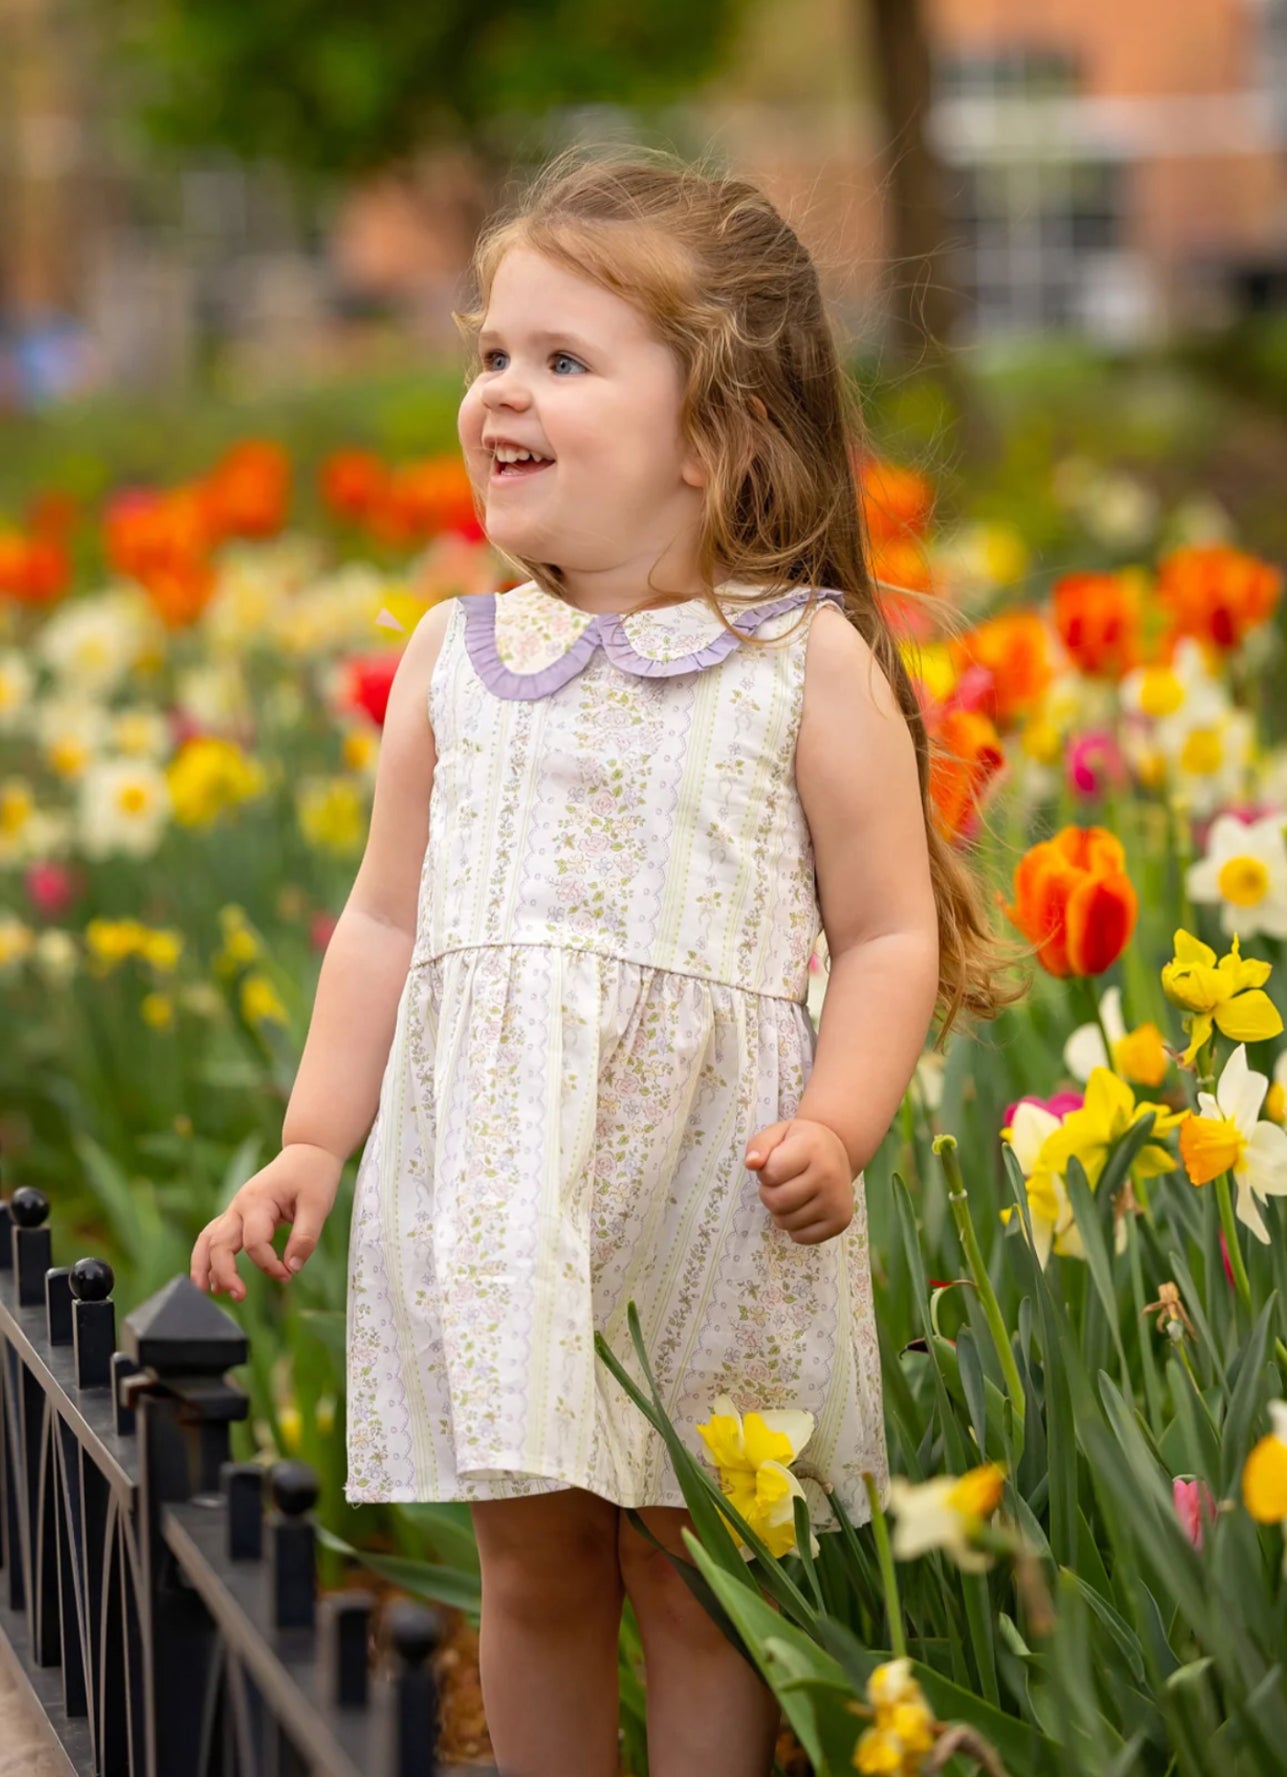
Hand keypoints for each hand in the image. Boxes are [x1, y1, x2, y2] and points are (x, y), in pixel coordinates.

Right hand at [190, 1143, 342, 1300]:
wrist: (308, 1152)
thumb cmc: (314, 1176)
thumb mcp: (318, 1205)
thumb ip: (305, 1237)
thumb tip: (292, 1268)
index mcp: (258, 1201)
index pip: (255, 1242)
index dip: (269, 1264)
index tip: (288, 1275)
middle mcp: (240, 1205)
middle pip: (218, 1243)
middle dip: (224, 1272)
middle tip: (239, 1296)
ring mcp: (236, 1209)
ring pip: (208, 1239)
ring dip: (204, 1266)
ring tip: (205, 1292)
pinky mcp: (239, 1214)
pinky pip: (216, 1236)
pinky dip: (210, 1257)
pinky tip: (214, 1279)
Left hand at [744, 1118, 854, 1244]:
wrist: (836, 1153)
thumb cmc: (801, 1143)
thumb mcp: (778, 1133)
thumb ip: (759, 1144)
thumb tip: (751, 1164)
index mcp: (812, 1148)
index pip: (770, 1173)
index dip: (765, 1172)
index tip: (776, 1163)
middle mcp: (829, 1175)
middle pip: (776, 1202)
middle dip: (769, 1193)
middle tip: (781, 1182)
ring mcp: (837, 1201)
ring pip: (785, 1222)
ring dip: (780, 1211)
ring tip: (793, 1193)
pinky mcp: (840, 1222)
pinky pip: (800, 1238)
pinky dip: (795, 1227)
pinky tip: (804, 1207)